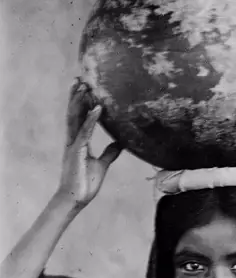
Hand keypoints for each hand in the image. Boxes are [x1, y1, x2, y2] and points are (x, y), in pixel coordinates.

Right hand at [56, 79, 120, 210]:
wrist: (76, 199)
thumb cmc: (85, 183)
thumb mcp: (102, 164)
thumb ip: (109, 152)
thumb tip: (120, 143)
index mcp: (78, 142)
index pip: (79, 118)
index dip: (81, 103)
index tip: (85, 88)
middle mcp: (73, 141)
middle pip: (74, 113)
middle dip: (77, 96)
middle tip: (81, 78)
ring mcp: (73, 145)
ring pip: (75, 118)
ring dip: (80, 101)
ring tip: (85, 86)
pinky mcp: (77, 152)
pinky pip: (85, 132)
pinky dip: (91, 120)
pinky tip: (97, 109)